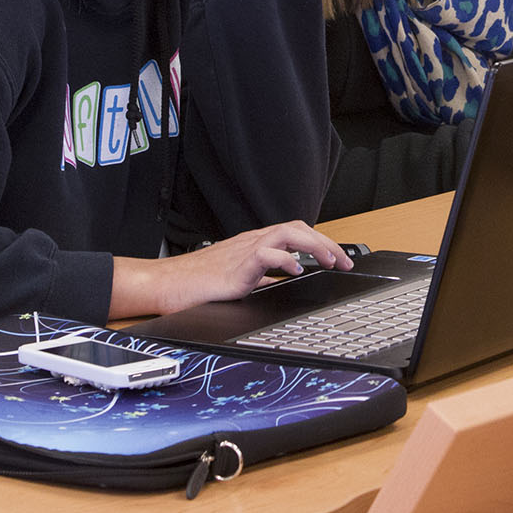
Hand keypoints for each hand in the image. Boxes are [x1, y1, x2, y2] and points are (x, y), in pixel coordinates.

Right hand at [111, 221, 351, 318]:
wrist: (167, 285)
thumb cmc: (198, 282)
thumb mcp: (241, 280)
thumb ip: (263, 278)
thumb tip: (284, 284)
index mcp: (256, 244)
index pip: (296, 232)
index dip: (321, 242)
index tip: (340, 259)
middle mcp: (253, 241)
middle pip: (298, 228)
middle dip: (326, 243)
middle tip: (345, 261)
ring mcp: (245, 250)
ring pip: (287, 233)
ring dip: (314, 245)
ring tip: (330, 261)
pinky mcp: (236, 265)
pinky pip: (265, 254)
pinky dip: (285, 259)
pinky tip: (297, 270)